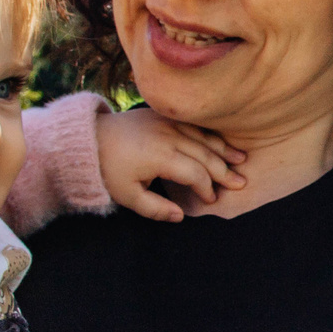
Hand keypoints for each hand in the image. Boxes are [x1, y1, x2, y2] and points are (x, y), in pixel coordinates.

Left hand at [96, 105, 245, 220]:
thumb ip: (156, 209)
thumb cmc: (109, 170)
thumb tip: (181, 215)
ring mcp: (167, 123)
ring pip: (202, 137)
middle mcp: (168, 137)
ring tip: (241, 159)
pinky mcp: (163, 116)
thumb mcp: (128, 196)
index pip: (195, 173)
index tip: (210, 200)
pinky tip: (221, 142)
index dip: (207, 187)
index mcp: (160, 157)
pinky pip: (193, 124)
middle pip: (204, 154)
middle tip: (241, 183)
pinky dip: (209, 134)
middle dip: (224, 170)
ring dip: (223, 149)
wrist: (91, 139)